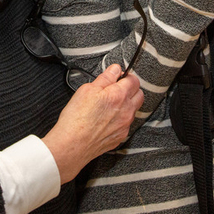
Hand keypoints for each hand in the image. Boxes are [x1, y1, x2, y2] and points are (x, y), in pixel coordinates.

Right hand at [42, 64, 142, 183]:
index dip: (126, 76)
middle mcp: (126, 110)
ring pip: (134, 110)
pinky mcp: (120, 137)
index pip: (134, 80)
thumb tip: (115, 69)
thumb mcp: (87, 89)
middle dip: (131, 89)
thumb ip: (105, 78)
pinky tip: (106, 120)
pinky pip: (126, 124)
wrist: (73, 144)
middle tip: (117, 89)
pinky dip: (120, 119)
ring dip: (127, 104)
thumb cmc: (77, 117)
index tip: (119, 77)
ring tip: (109, 105)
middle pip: (139, 95)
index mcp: (119, 95)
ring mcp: (125, 125)